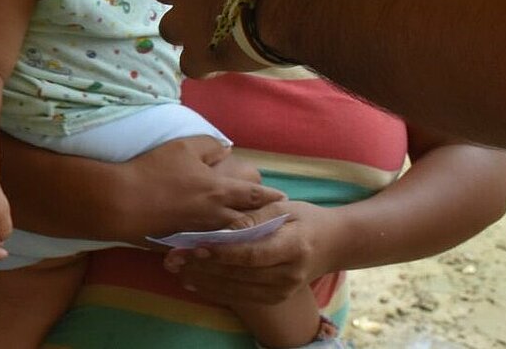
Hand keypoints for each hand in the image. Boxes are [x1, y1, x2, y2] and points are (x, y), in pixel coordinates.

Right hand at [104, 136, 283, 241]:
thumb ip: (209, 145)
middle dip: (262, 222)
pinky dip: (217, 246)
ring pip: (230, 238)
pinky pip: (208, 247)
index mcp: (219, 190)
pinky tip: (216, 246)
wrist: (122, 202)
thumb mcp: (183, 147)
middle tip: (273, 224)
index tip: (284, 200)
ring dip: (242, 237)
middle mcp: (215, 215)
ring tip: (251, 237)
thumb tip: (227, 149)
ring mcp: (199, 232)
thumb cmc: (154, 170)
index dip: (270, 196)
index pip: (254, 195)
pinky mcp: (183, 243)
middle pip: (248, 222)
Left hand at [162, 200, 342, 304]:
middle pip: (239, 274)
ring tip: (176, 269)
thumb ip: (253, 216)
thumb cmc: (303, 219)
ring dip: (203, 280)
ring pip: (236, 288)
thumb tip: (224, 226)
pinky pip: (240, 296)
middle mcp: (289, 274)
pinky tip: (193, 281)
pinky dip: (214, 289)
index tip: (194, 247)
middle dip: (202, 267)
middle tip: (172, 259)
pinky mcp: (275, 298)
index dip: (221, 253)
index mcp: (294, 247)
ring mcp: (283, 290)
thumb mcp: (282, 208)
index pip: (252, 253)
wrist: (333, 244)